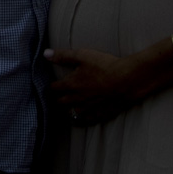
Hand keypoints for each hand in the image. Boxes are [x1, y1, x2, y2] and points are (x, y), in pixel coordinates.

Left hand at [45, 46, 160, 126]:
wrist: (127, 79)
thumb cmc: (104, 65)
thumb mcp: (82, 55)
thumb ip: (63, 55)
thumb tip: (45, 54)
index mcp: (71, 85)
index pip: (54, 89)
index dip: (52, 86)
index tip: (52, 86)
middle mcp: (78, 99)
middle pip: (62, 103)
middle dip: (59, 99)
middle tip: (58, 97)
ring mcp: (90, 109)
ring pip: (74, 113)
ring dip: (71, 110)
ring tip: (69, 108)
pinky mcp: (102, 113)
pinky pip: (90, 120)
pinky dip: (86, 118)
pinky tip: (86, 116)